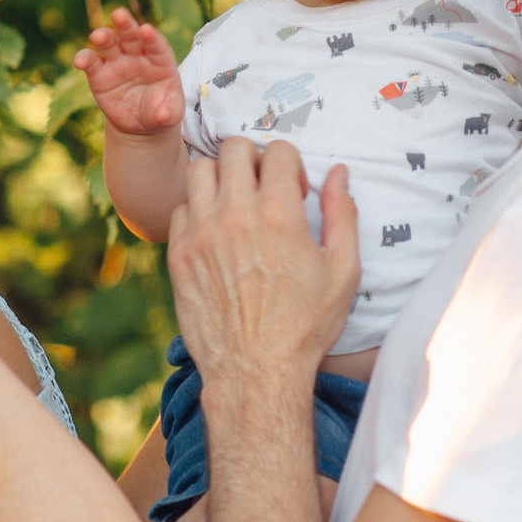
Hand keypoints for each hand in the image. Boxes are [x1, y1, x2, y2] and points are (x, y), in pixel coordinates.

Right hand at [73, 8, 185, 138]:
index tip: (146, 30)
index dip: (152, 38)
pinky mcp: (99, 73)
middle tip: (119, 14)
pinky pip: (91, 62)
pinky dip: (84, 59)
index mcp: (160, 61)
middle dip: (125, 25)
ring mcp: (117, 62)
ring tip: (97, 36)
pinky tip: (79, 61)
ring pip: (109, 43)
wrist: (139, 122)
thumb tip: (163, 115)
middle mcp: (137, 56)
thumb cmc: (160, 111)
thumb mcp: (170, 115)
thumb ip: (169, 112)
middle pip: (131, 36)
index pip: (157, 46)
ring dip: (103, 36)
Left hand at [167, 138, 358, 389]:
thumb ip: (342, 214)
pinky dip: (197, 211)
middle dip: (253, 158)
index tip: (295, 191)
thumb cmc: (305, 326)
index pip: (278, 151)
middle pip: (233, 148)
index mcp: (278, 214)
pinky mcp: (178, 256)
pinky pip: (180, 210)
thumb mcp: (343, 271)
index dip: (291, 164)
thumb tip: (338, 172)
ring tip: (235, 202)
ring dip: (220, 177)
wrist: (256, 373)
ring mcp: (200, 235)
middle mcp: (234, 215)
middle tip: (263, 187)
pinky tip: (215, 233)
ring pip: (199, 170)